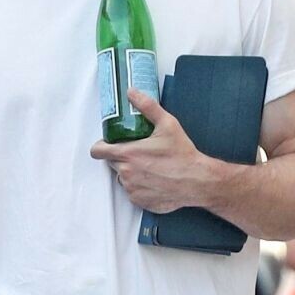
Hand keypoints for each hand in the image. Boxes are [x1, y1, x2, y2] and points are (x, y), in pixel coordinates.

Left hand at [90, 87, 213, 212]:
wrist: (197, 181)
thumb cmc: (183, 155)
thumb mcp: (167, 124)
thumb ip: (147, 107)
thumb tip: (132, 93)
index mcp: (128, 154)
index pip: (98, 151)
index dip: (100, 146)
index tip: (108, 145)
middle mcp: (126, 173)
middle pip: (113, 163)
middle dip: (122, 157)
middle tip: (140, 153)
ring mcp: (131, 189)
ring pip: (123, 178)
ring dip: (131, 172)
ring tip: (150, 167)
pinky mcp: (138, 201)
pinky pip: (132, 191)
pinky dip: (139, 186)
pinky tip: (154, 180)